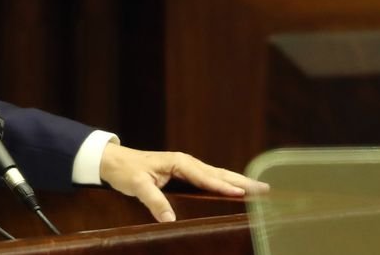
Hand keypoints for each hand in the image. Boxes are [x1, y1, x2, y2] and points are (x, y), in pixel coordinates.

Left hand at [99, 142, 269, 221]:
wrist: (113, 161)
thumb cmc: (126, 170)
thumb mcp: (137, 185)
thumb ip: (154, 201)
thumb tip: (170, 218)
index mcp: (179, 162)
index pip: (205, 176)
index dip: (223, 185)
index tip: (241, 192)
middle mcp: (186, 163)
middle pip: (219, 173)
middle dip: (242, 181)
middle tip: (266, 188)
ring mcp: (187, 168)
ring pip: (217, 175)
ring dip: (238, 181)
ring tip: (260, 189)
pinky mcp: (185, 174)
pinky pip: (210, 179)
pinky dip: (225, 184)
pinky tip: (236, 191)